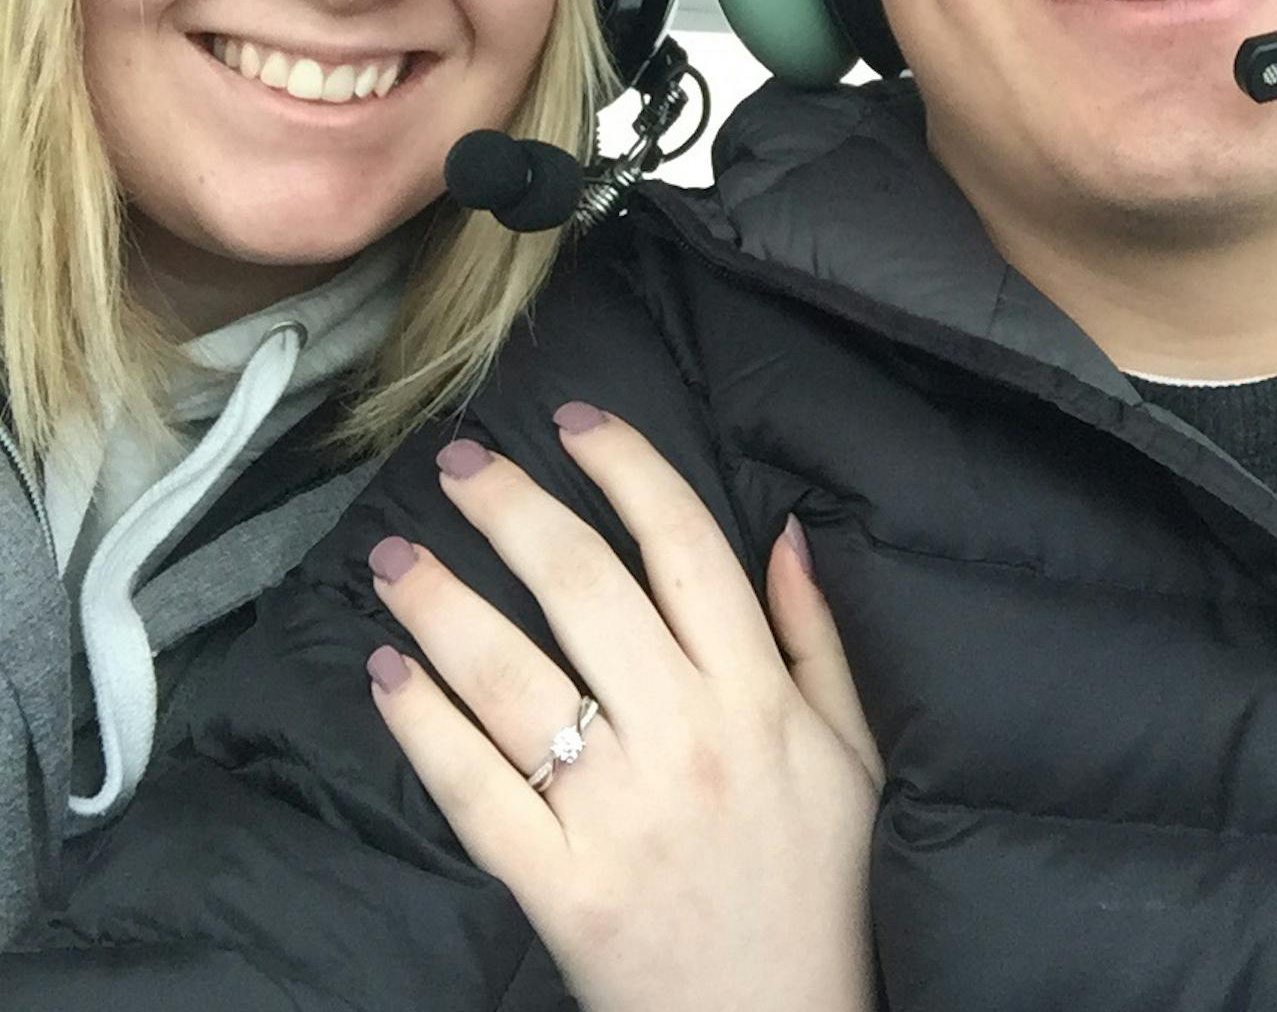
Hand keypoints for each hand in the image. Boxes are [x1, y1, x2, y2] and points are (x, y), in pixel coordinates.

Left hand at [365, 404, 880, 1011]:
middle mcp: (685, 740)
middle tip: (459, 462)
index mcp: (756, 697)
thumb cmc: (823, 889)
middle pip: (584, 589)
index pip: (684, 545)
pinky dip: (423, 727)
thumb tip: (782, 528)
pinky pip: (477, 793)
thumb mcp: (854, 754)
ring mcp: (618, 817)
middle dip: (512, 509)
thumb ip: (817, 637)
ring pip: (513, 679)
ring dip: (442, 603)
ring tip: (393, 556)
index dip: (625, 466)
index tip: (574, 420)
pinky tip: (386, 672)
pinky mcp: (562, 891)